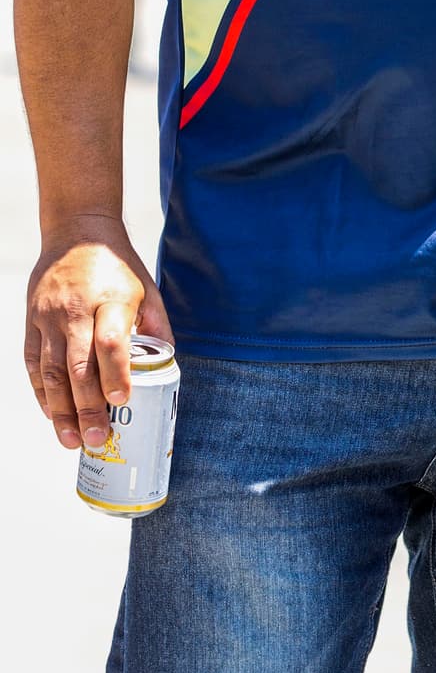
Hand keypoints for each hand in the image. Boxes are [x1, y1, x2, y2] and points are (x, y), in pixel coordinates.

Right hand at [25, 214, 172, 450]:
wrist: (76, 232)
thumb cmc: (118, 266)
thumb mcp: (147, 289)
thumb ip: (157, 328)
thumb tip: (166, 367)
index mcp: (111, 298)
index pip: (110, 341)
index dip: (115, 373)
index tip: (121, 401)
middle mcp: (75, 309)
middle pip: (77, 364)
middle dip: (86, 406)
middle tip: (96, 438)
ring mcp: (48, 316)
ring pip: (51, 370)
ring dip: (60, 410)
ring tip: (71, 440)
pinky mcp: (31, 321)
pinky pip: (33, 363)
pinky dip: (41, 392)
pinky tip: (52, 414)